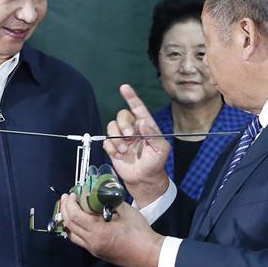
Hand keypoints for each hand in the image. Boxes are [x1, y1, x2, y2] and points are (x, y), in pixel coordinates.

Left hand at [61, 194, 163, 266]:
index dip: (70, 204)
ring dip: (68, 220)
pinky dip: (75, 229)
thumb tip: (101, 193)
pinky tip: (79, 221)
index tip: (72, 194)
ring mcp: (93, 249)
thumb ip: (111, 201)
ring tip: (69, 208)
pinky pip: (79, 240)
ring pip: (72, 234)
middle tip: (66, 198)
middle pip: (69, 225)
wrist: (148, 254)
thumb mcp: (126, 211)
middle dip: (65, 209)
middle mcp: (92, 242)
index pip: (75, 216)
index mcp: (98, 231)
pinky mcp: (97, 252)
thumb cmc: (140, 233)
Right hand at [104, 84, 170, 205]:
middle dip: (124, 124)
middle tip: (129, 137)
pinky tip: (118, 155)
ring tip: (124, 150)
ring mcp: (121, 137)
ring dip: (116, 138)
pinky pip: (106, 140)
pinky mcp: (112, 147)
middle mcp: (132, 128)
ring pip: (111, 126)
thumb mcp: (161, 149)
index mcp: (145, 125)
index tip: (124, 88)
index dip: (131, 97)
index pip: (137, 107)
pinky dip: (111, 147)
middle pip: (122, 116)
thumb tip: (142, 123)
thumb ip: (153, 135)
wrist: (144, 179)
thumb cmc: (155, 162)